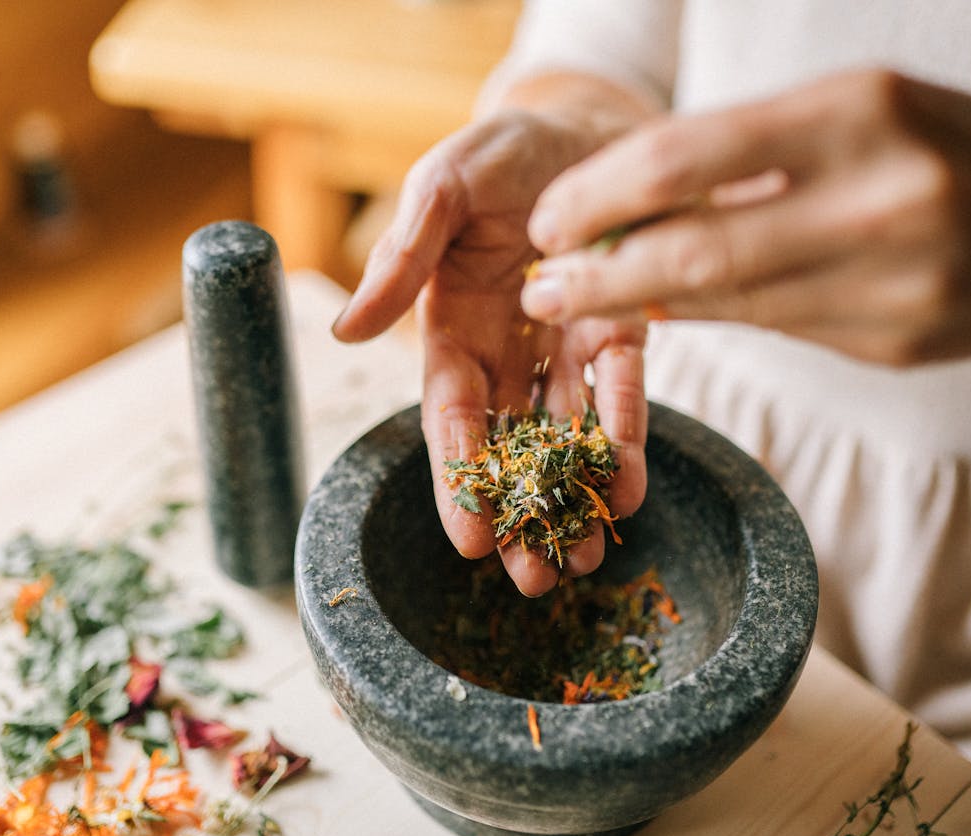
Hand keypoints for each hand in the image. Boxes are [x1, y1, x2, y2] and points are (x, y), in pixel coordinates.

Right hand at [333, 107, 649, 595]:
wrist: (582, 120)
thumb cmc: (499, 149)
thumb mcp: (441, 190)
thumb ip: (400, 259)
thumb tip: (343, 331)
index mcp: (451, 326)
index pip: (450, 415)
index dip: (456, 477)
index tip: (465, 539)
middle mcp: (508, 348)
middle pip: (510, 445)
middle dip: (519, 513)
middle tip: (533, 581)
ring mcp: (567, 344)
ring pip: (567, 435)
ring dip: (574, 498)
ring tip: (585, 561)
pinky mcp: (624, 329)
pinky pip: (624, 391)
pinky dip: (626, 438)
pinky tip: (628, 491)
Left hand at [521, 68, 970, 364]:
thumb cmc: (952, 145)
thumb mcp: (861, 113)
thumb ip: (751, 158)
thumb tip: (630, 206)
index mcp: (862, 111)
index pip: (685, 157)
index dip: (598, 194)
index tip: (547, 218)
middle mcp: (880, 197)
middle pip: (694, 249)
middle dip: (597, 274)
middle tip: (538, 289)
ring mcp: (895, 281)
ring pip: (728, 303)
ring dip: (638, 308)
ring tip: (578, 305)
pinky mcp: (896, 342)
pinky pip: (774, 331)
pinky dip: (710, 320)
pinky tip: (663, 314)